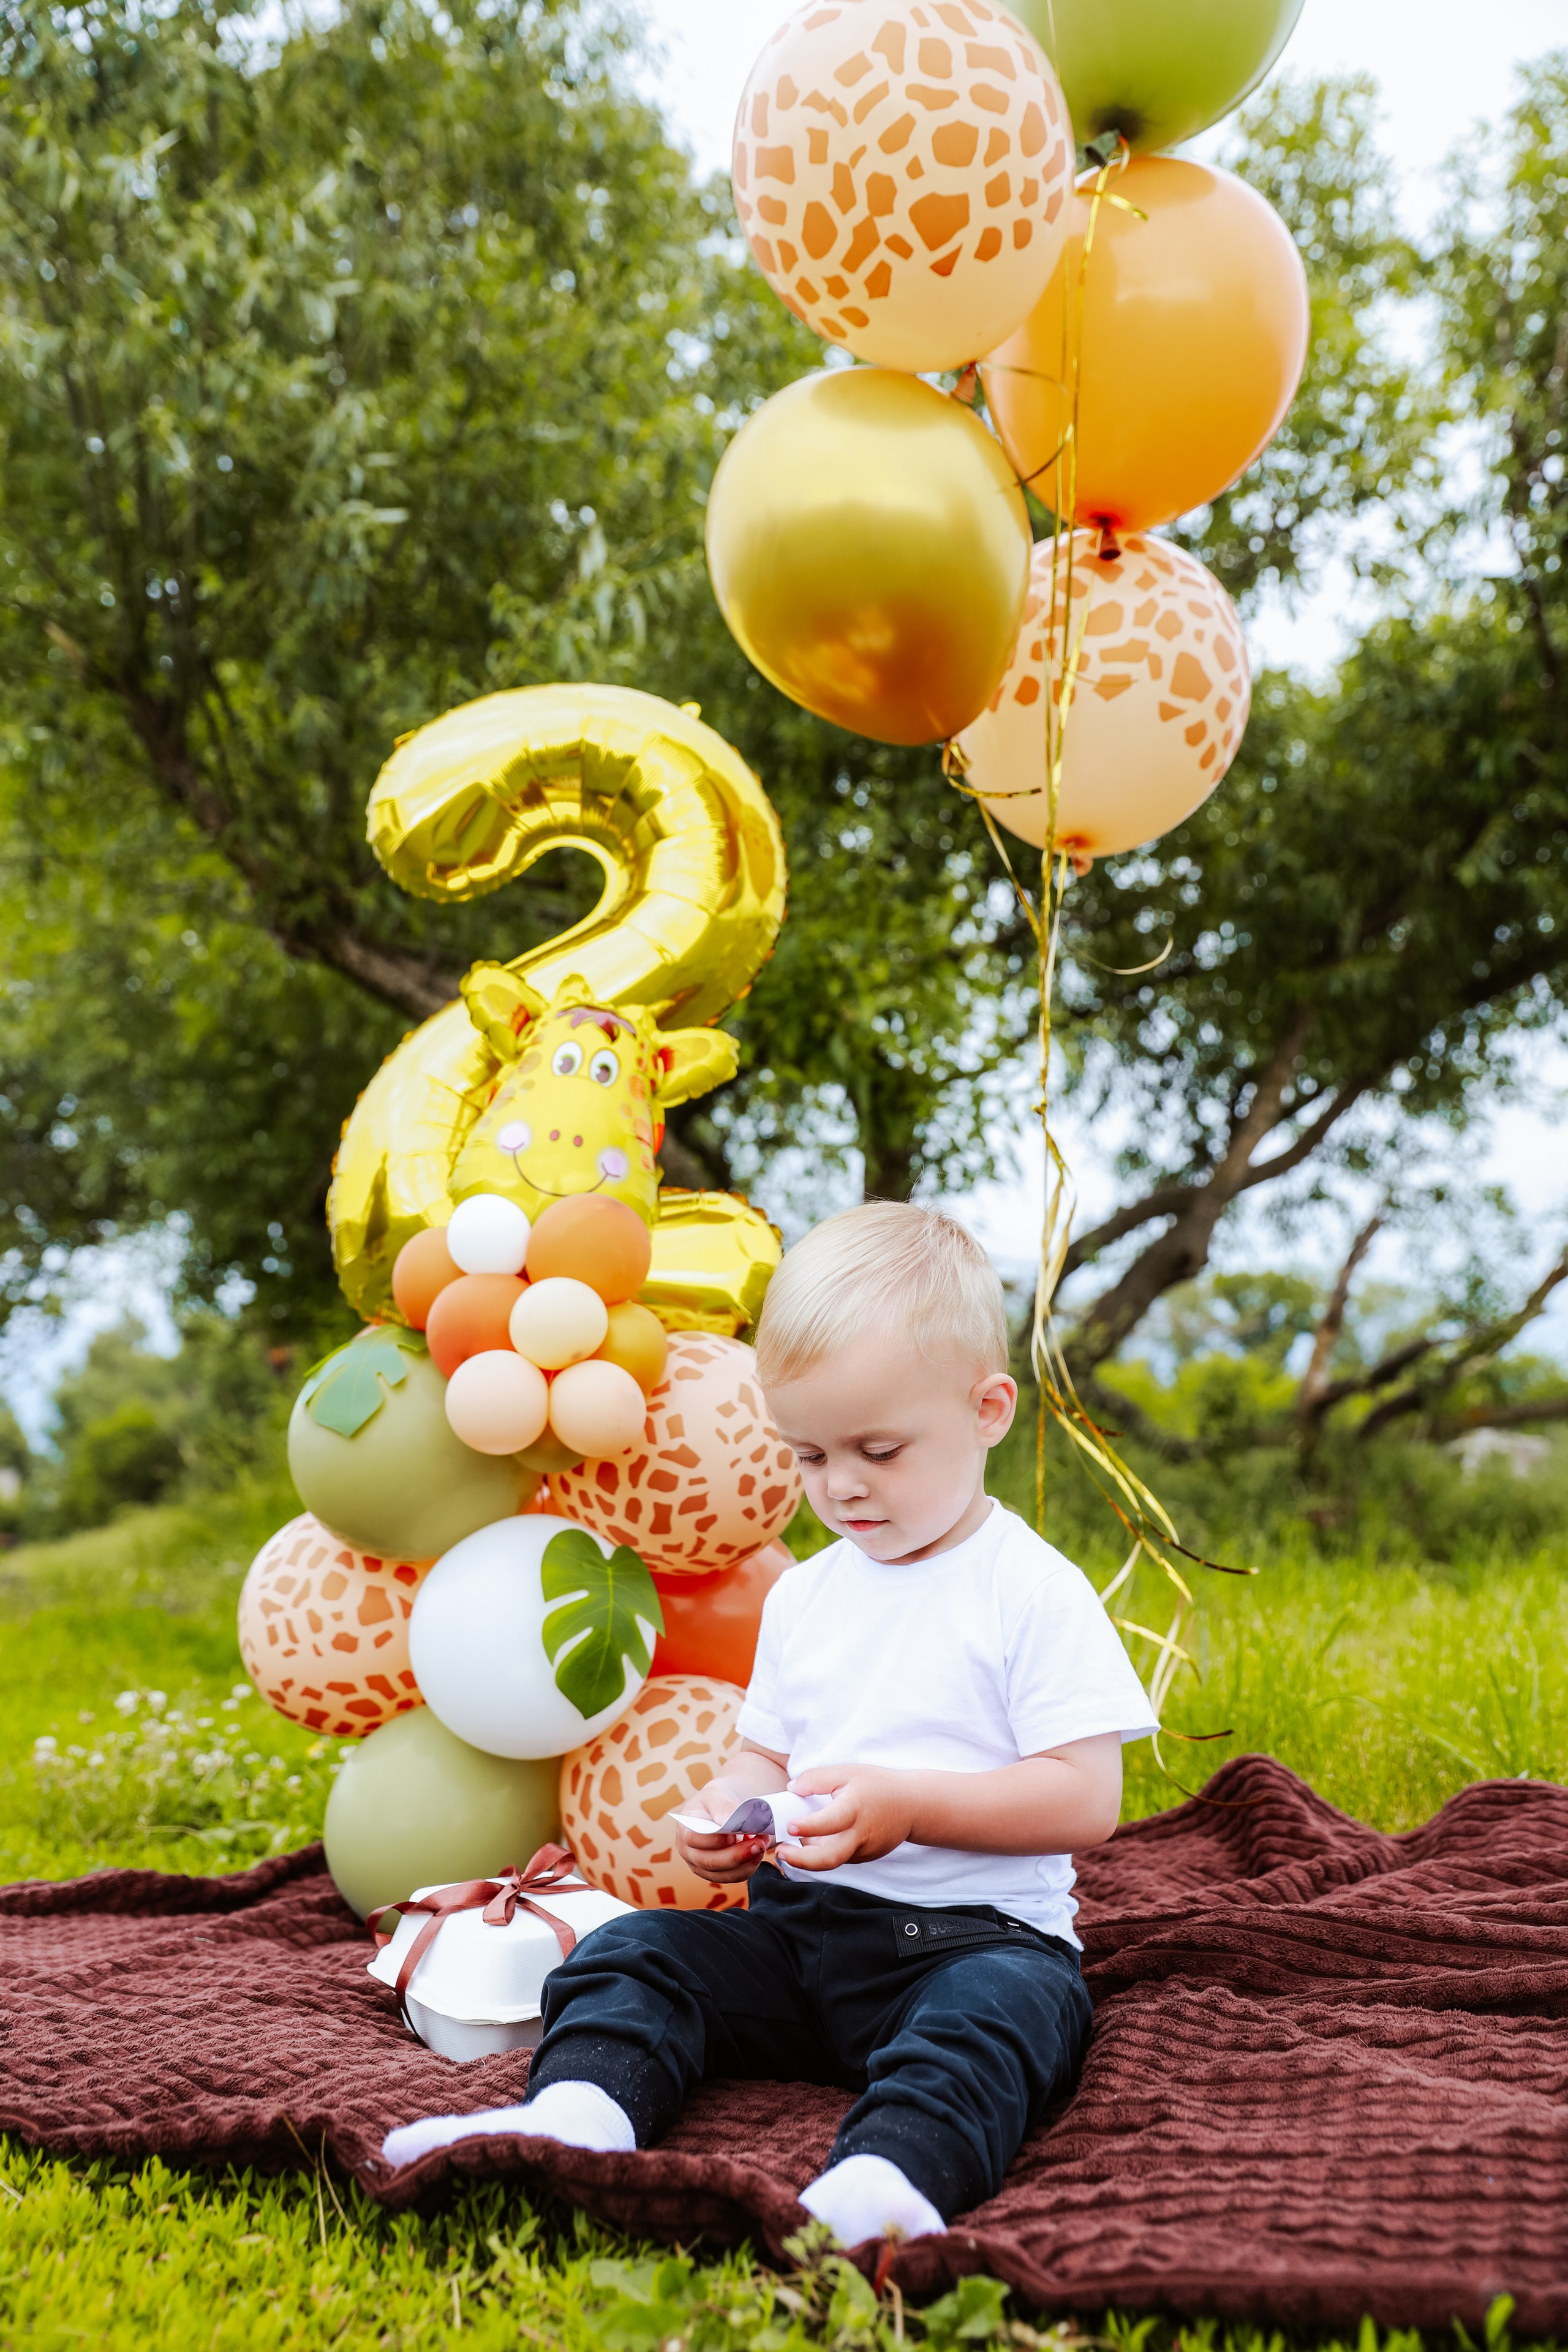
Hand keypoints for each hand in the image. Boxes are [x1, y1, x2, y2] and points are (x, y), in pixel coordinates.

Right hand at [673, 1775, 769, 1886]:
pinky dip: (750, 1866)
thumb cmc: (715, 1802)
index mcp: (684, 1830)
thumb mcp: (716, 1795)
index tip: (735, 1833)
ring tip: (762, 1845)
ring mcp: (702, 1867)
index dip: (715, 1839)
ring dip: (747, 1862)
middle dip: (737, 1855)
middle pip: (711, 1862)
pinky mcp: (718, 1873)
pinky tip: (758, 1852)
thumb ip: (722, 1806)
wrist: (721, 1810)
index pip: (694, 1839)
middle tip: (759, 1843)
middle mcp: (689, 1853)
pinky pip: (735, 1877)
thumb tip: (727, 1821)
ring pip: (725, 1874)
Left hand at [778, 1764, 919, 1872]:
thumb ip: (818, 1778)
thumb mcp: (848, 1772)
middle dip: (801, 1861)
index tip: (789, 1825)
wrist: (913, 1805)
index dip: (807, 1826)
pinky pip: (841, 1857)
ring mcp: (865, 1850)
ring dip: (811, 1854)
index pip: (829, 1823)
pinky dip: (826, 1851)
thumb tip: (792, 1788)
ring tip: (799, 1838)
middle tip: (781, 1853)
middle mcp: (861, 1835)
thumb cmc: (878, 1785)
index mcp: (855, 1809)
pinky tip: (820, 1838)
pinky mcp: (866, 1858)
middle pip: (829, 1859)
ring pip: (833, 1860)